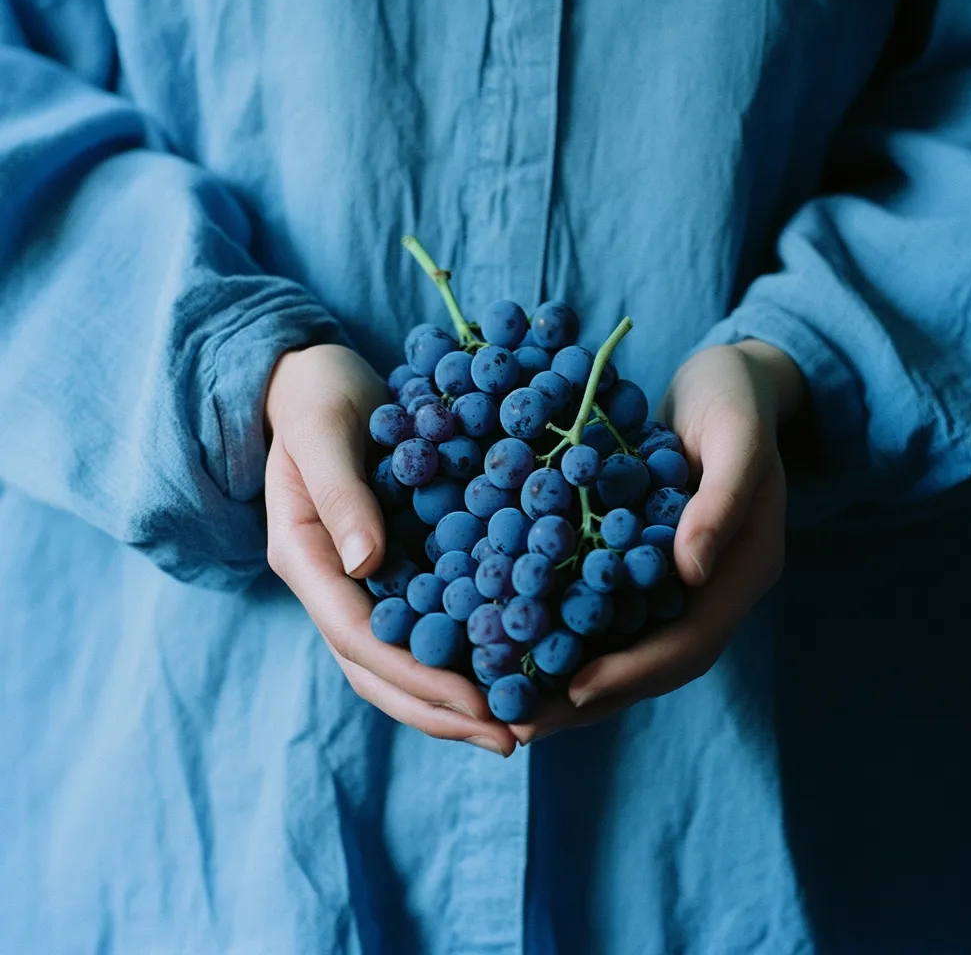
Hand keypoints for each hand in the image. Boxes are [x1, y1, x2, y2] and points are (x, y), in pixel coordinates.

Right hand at [264, 344, 516, 755]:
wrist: (314, 379)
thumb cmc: (315, 394)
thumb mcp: (322, 428)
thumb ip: (339, 491)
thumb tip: (367, 566)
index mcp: (305, 557)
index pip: (361, 637)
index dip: (420, 678)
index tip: (481, 704)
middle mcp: (332, 582)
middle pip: (380, 670)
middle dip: (442, 711)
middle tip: (514, 738)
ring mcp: (360, 580)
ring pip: (399, 661)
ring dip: (453, 700)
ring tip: (518, 725)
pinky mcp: (392, 566)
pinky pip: (422, 624)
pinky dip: (460, 653)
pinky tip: (510, 666)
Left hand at [511, 340, 802, 744]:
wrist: (729, 381)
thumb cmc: (735, 398)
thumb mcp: (737, 435)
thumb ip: (723, 500)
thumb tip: (691, 572)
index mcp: (742, 572)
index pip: (690, 644)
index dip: (635, 672)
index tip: (574, 690)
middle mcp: (708, 590)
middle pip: (649, 664)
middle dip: (587, 699)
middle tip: (520, 725)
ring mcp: (676, 581)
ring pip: (622, 646)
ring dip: (567, 678)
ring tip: (506, 702)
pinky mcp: (643, 562)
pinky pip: (603, 609)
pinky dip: (562, 630)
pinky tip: (512, 637)